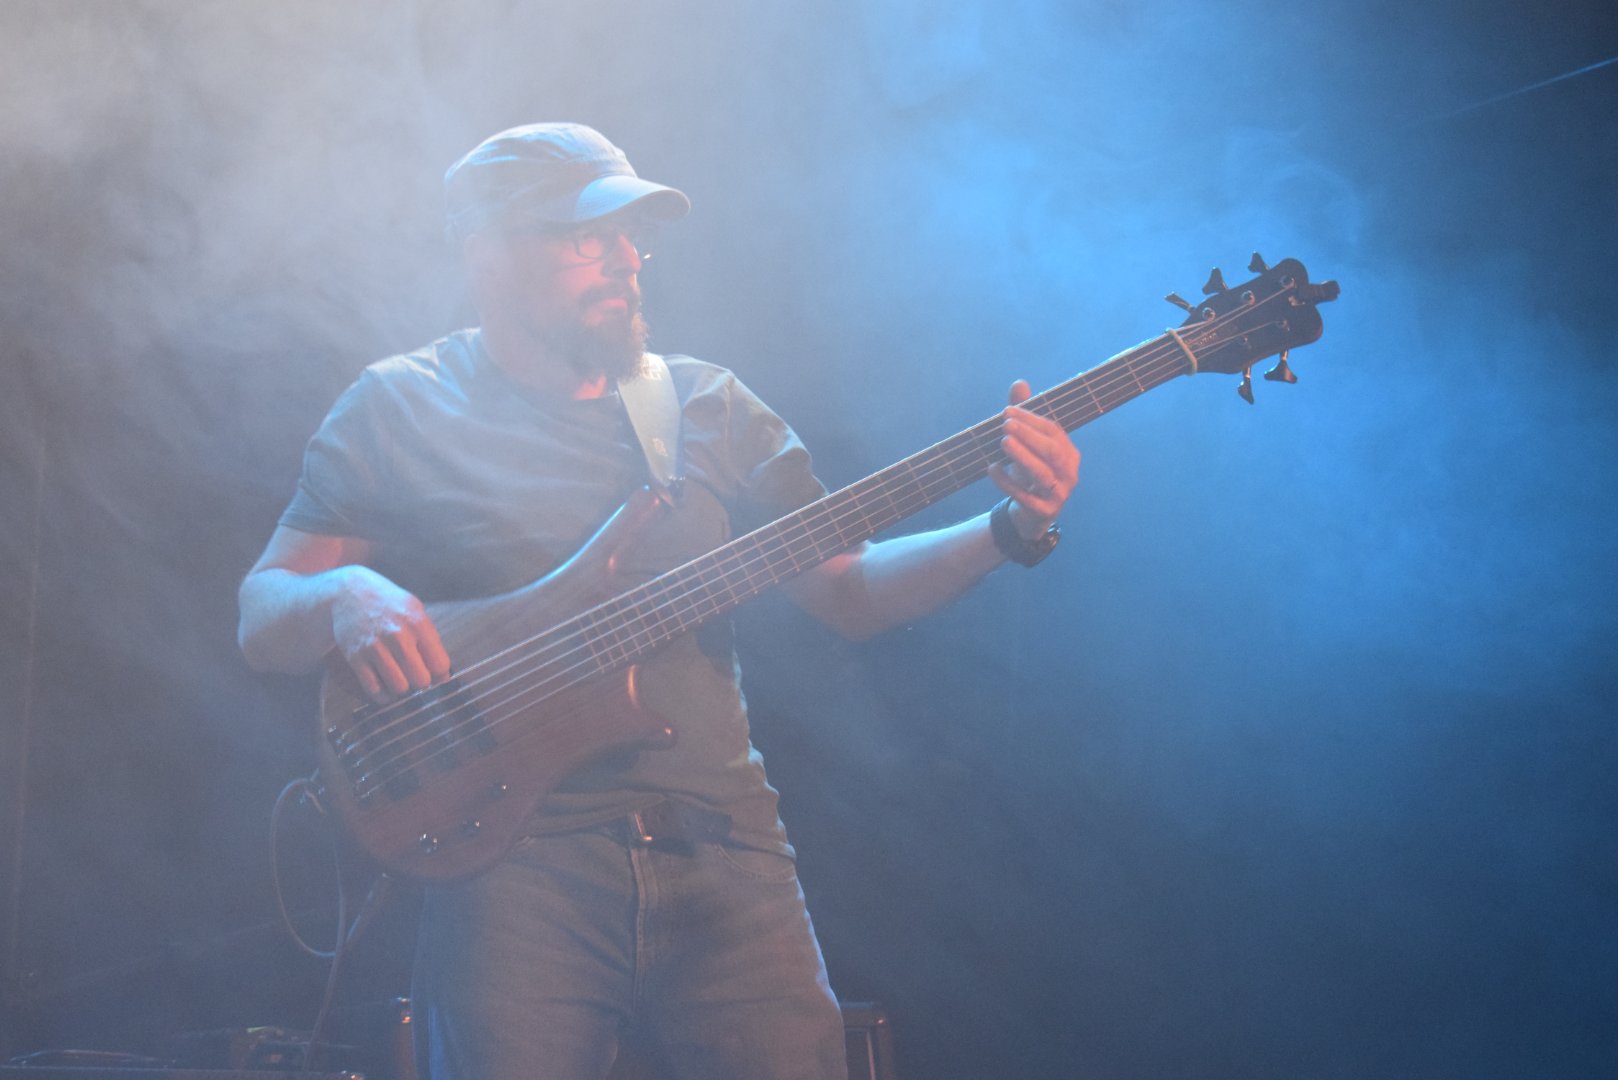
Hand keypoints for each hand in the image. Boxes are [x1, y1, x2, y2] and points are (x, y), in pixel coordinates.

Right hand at [330, 566, 451, 700]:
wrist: (349, 594)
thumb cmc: (389, 606)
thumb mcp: (416, 611)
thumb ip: (431, 641)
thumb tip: (443, 676)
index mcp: (418, 622)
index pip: (440, 665)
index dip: (440, 675)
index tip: (434, 674)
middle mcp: (397, 635)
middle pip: (421, 680)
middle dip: (420, 683)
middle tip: (415, 676)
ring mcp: (374, 647)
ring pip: (399, 688)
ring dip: (401, 689)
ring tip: (400, 678)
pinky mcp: (355, 657)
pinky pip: (374, 690)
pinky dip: (382, 694)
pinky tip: (385, 684)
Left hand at [989, 380, 1080, 538]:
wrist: (1030, 516)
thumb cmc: (1029, 474)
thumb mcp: (1027, 446)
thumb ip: (1024, 417)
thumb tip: (1020, 383)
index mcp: (1068, 453)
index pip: (1053, 431)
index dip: (1031, 420)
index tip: (1008, 411)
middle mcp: (1069, 472)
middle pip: (1052, 451)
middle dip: (1029, 435)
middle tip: (1005, 424)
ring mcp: (1059, 494)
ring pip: (1043, 474)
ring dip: (1022, 456)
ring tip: (1003, 442)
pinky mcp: (1045, 511)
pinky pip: (1026, 496)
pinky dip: (1008, 483)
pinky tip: (992, 468)